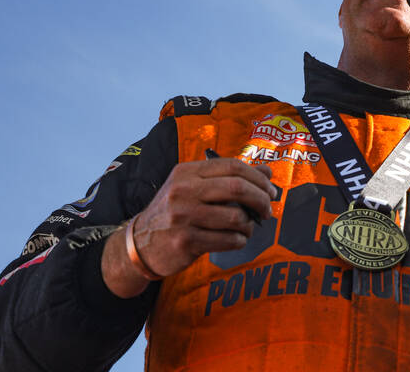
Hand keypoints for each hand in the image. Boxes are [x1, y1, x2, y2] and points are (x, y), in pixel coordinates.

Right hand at [103, 156, 275, 296]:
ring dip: (249, 224)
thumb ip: (227, 178)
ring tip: (247, 227)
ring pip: (235, 216)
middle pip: (237, 188)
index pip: (232, 166)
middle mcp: (183, 191)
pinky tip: (236, 239)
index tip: (270, 189)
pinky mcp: (185, 241)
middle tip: (268, 209)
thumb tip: (267, 173)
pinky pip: (227, 240)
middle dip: (261, 199)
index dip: (258, 177)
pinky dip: (239, 240)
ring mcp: (183, 216)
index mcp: (187, 172)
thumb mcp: (193, 187)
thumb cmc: (174, 212)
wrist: (139, 243)